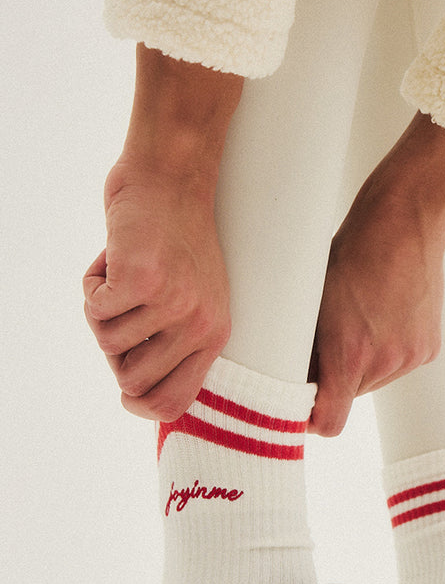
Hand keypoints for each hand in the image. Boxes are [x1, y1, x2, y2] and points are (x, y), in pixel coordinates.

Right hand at [83, 160, 230, 420]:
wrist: (171, 179)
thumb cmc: (174, 241)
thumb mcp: (192, 300)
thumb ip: (172, 345)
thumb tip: (134, 392)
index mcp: (213, 338)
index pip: (174, 404)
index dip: (139, 404)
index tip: (125, 391)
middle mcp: (198, 326)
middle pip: (130, 381)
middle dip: (114, 349)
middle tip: (123, 309)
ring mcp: (172, 304)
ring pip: (106, 341)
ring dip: (101, 307)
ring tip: (123, 273)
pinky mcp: (142, 280)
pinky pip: (93, 308)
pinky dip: (91, 282)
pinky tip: (113, 257)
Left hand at [309, 112, 444, 435]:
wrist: (403, 221)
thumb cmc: (348, 253)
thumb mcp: (311, 301)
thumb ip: (303, 348)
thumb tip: (286, 379)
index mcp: (349, 354)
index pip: (329, 422)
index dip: (310, 418)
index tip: (299, 403)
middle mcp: (384, 362)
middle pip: (350, 398)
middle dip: (335, 378)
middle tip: (325, 343)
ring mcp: (411, 357)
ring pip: (373, 382)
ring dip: (361, 364)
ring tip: (358, 320)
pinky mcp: (429, 349)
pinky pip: (397, 366)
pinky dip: (385, 352)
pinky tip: (380, 317)